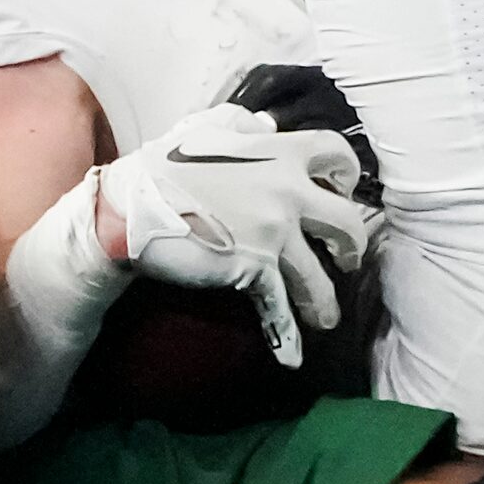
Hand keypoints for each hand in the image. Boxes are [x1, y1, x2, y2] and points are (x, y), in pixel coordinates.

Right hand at [98, 105, 375, 369]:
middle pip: (347, 223)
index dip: (347, 175)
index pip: (338, 156)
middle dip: (352, 245)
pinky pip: (279, 307)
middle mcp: (287, 193)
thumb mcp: (208, 127)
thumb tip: (267, 127)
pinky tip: (292, 357)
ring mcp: (273, 233)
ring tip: (326, 315)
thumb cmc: (165, 164)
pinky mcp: (253, 268)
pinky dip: (286, 336)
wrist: (130, 208)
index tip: (342, 191)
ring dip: (326, 301)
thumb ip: (245, 126)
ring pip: (319, 276)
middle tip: (346, 257)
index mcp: (280, 153)